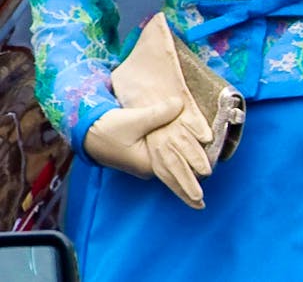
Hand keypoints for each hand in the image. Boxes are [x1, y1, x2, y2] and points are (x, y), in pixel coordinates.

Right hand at [83, 98, 210, 208]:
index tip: (207, 177)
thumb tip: (180, 104)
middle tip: (201, 205)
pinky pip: (163, 163)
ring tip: (195, 196)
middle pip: (172, 179)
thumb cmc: (110, 128)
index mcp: (148, 161)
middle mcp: (147, 167)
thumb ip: (159, 113)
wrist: (88, 131)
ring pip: (168, 173)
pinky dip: (174, 167)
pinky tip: (182, 170)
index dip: (192, 172)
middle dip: (187, 190)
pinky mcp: (142, 156)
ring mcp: (144, 163)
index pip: (176, 169)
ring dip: (181, 180)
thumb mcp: (136, 119)